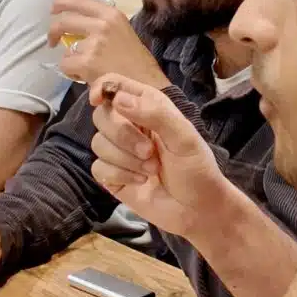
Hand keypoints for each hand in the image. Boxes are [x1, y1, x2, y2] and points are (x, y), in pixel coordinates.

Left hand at [48, 0, 169, 86]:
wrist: (145, 84)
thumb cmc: (135, 60)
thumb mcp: (122, 30)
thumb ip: (102, 22)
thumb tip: (76, 20)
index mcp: (111, 14)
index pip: (80, 0)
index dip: (62, 3)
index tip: (54, 9)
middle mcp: (102, 24)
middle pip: (65, 20)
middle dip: (53, 30)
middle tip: (52, 40)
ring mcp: (94, 43)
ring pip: (65, 48)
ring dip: (70, 58)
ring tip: (83, 67)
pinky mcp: (87, 62)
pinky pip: (65, 64)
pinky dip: (71, 72)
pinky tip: (85, 76)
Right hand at [88, 74, 230, 237]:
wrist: (198, 210)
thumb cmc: (196, 168)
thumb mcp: (184, 137)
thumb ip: (154, 113)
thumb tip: (117, 98)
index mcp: (147, 107)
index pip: (114, 85)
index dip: (101, 87)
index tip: (98, 100)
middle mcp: (129, 125)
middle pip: (102, 116)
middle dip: (123, 135)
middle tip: (149, 151)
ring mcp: (118, 152)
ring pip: (98, 143)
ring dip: (126, 159)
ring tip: (151, 170)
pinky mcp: (112, 176)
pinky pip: (98, 168)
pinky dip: (120, 175)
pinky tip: (140, 182)